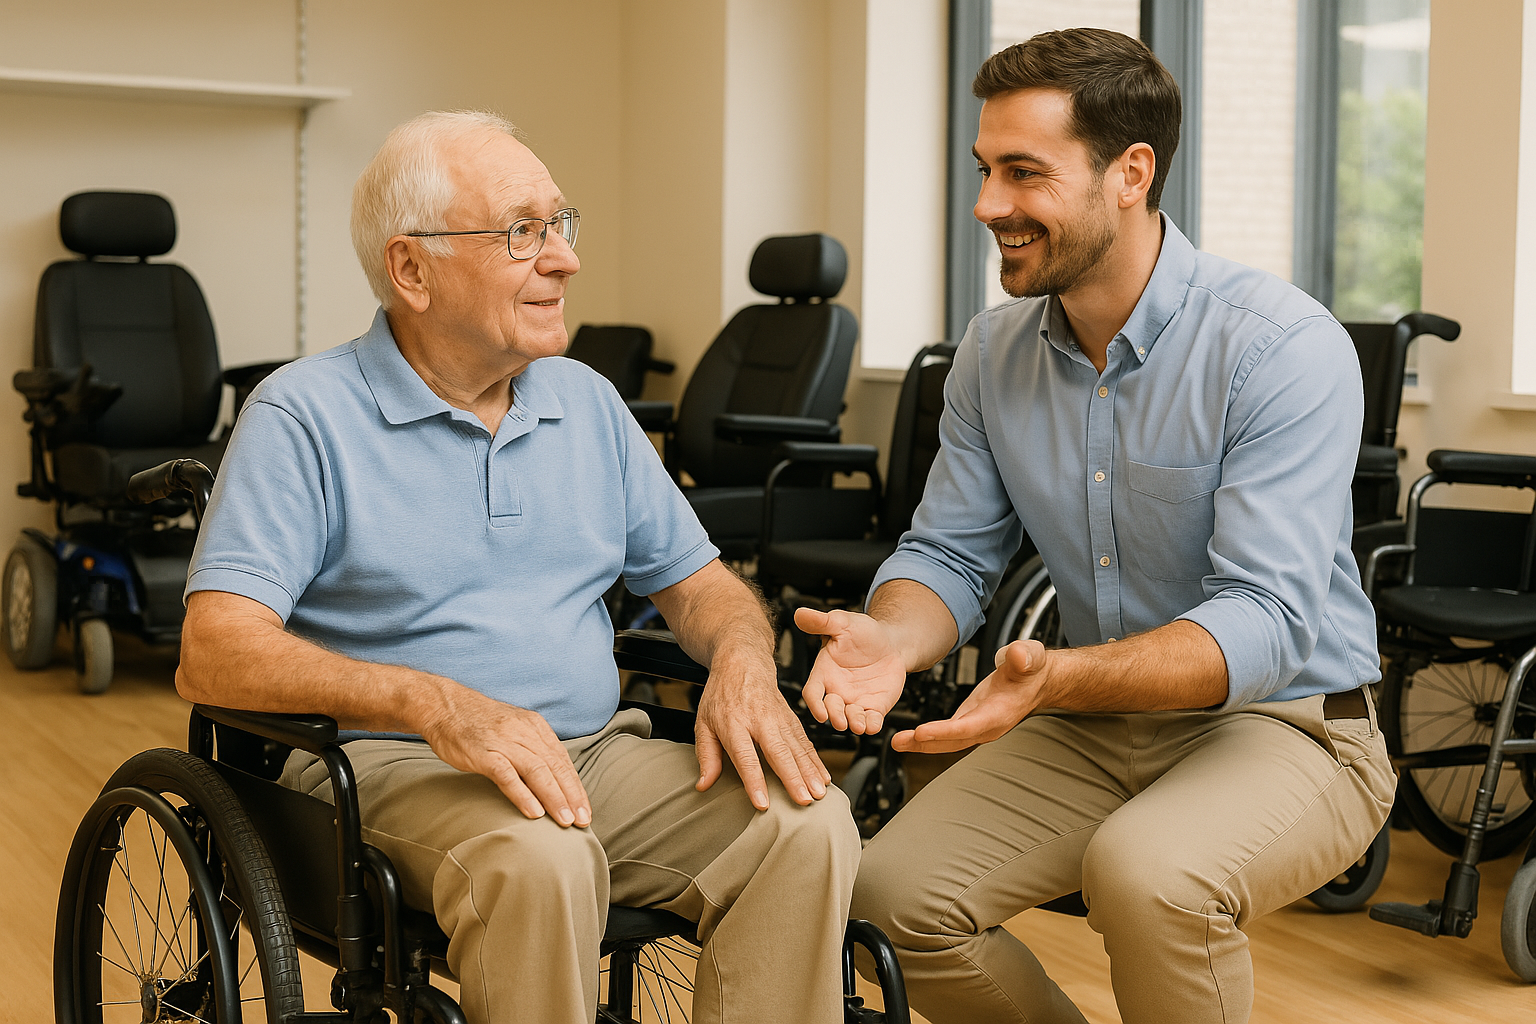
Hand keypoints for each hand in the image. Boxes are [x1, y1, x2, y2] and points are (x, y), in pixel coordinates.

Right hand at [419, 683, 591, 826]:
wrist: (444, 705)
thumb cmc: (478, 723)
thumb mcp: (513, 728)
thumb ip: (532, 749)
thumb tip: (551, 777)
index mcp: (535, 727)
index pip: (562, 760)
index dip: (576, 786)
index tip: (585, 808)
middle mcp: (524, 733)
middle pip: (555, 766)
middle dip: (572, 795)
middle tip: (583, 820)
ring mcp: (504, 742)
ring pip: (537, 771)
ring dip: (554, 797)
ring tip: (564, 820)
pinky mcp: (483, 753)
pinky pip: (507, 775)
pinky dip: (523, 794)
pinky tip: (534, 812)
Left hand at [694, 656, 830, 809]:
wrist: (742, 661)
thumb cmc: (721, 694)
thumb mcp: (704, 722)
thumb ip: (706, 755)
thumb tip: (704, 785)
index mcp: (733, 723)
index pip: (745, 756)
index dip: (754, 780)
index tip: (763, 803)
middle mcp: (759, 720)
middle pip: (778, 752)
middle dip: (793, 777)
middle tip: (804, 800)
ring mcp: (778, 717)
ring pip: (797, 747)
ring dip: (810, 771)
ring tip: (819, 793)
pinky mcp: (791, 717)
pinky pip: (805, 741)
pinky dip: (816, 760)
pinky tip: (824, 776)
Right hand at [796, 606, 908, 734]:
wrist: (891, 642)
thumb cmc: (863, 632)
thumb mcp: (842, 622)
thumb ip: (821, 622)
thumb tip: (799, 613)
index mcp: (825, 673)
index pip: (813, 692)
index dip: (814, 704)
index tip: (820, 713)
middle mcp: (837, 690)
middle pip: (830, 709)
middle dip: (834, 716)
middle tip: (841, 721)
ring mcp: (856, 701)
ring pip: (851, 718)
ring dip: (853, 724)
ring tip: (858, 725)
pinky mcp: (875, 707)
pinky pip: (871, 720)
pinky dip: (872, 726)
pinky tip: (873, 725)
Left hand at [893, 639, 1049, 752]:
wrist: (1036, 680)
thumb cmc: (1032, 669)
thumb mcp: (1031, 656)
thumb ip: (1024, 656)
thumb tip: (1018, 655)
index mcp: (1000, 712)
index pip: (970, 726)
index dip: (945, 731)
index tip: (922, 731)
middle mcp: (988, 725)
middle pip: (954, 741)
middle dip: (926, 743)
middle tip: (900, 741)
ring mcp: (978, 726)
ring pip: (948, 741)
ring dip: (922, 744)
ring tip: (897, 742)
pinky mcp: (970, 722)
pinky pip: (947, 734)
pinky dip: (928, 737)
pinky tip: (909, 737)